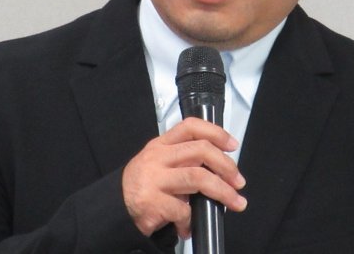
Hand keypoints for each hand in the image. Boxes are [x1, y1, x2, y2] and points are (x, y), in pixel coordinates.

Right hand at [122, 117, 247, 237]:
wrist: (114, 208)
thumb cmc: (143, 185)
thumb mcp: (159, 163)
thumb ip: (183, 159)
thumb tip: (219, 169)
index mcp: (161, 145)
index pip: (190, 127)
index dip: (215, 133)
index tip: (232, 145)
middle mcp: (157, 158)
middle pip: (200, 151)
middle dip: (226, 166)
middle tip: (239, 181)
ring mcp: (154, 179)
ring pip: (198, 178)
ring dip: (223, 192)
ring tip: (235, 202)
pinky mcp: (152, 202)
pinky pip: (183, 210)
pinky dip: (191, 221)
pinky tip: (189, 227)